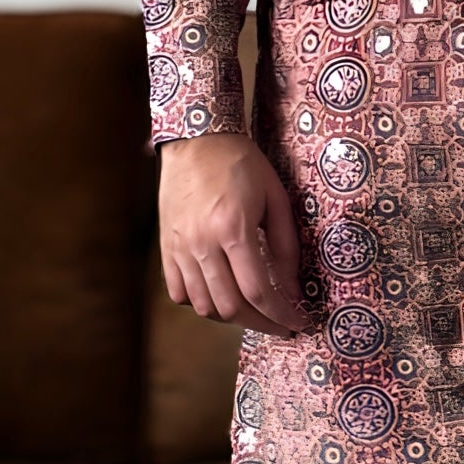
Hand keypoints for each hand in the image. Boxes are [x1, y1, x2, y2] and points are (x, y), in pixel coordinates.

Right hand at [158, 133, 306, 335]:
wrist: (196, 139)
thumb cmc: (241, 163)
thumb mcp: (275, 198)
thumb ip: (286, 246)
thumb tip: (292, 289)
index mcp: (233, 229)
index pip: (258, 292)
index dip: (280, 316)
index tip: (296, 323)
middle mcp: (202, 243)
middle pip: (231, 307)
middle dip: (261, 324)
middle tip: (279, 324)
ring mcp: (179, 248)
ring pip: (204, 306)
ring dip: (232, 318)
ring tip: (252, 312)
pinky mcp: (166, 247)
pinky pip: (179, 293)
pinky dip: (201, 304)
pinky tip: (220, 296)